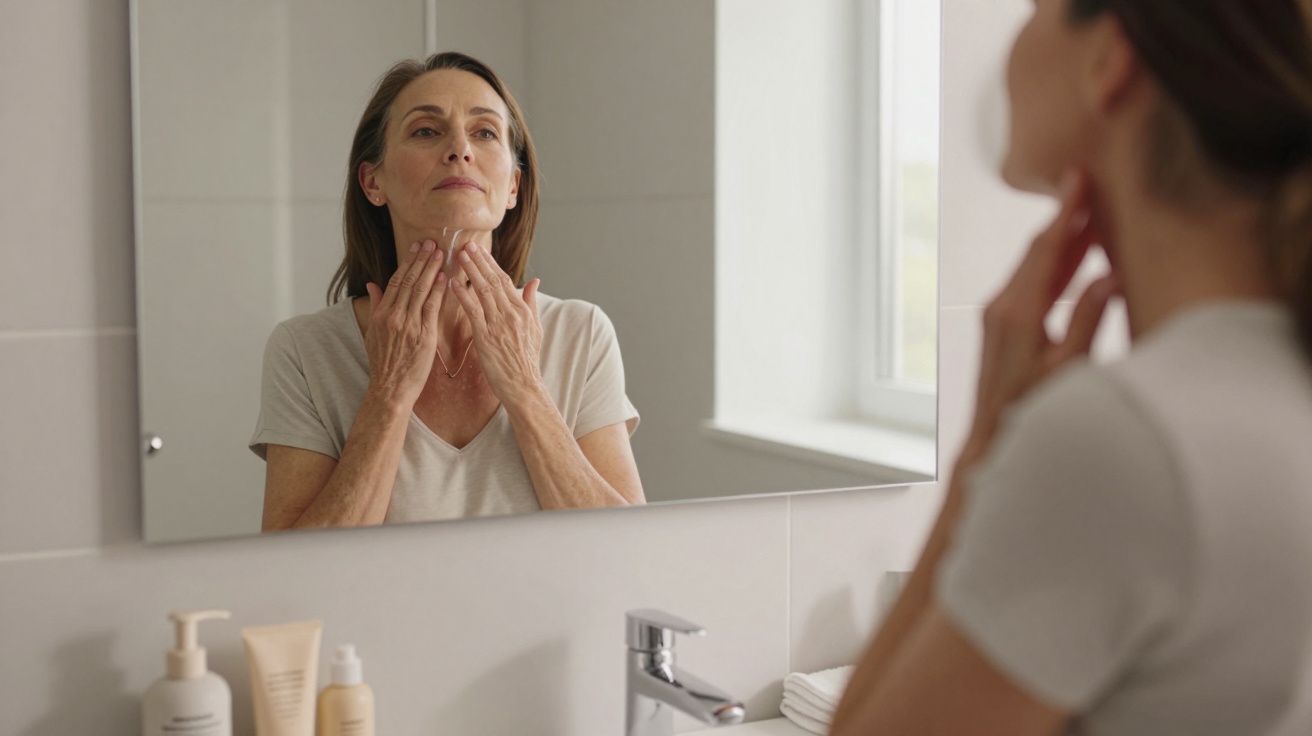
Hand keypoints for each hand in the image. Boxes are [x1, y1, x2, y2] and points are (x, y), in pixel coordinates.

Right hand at [362, 240, 447, 408]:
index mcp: (381, 314)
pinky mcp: (423, 335)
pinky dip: (438, 290)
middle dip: (421, 259)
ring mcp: (408, 324)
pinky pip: (432, 307)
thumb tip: (371, 285)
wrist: (390, 388)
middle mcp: (393, 316)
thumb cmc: (384, 363)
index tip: (416, 248)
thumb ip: (375, 306)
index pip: (395, 281)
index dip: (407, 262)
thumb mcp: (373, 333)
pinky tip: (445, 277)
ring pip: (420, 290)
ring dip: (431, 269)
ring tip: (441, 252)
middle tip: (432, 242)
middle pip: (408, 280)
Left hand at [450, 243, 543, 404]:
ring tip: (458, 256)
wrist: (524, 386)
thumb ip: (531, 302)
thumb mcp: (536, 328)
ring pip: (483, 291)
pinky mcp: (486, 337)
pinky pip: (473, 311)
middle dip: (478, 260)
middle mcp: (511, 313)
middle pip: (493, 280)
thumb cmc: (527, 361)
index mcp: (522, 310)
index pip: (505, 280)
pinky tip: (452, 283)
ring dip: (469, 271)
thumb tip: (534, 281)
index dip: (491, 263)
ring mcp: (499, 324)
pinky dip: (463, 295)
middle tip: (465, 244)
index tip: (479, 249)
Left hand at [960, 170, 1119, 470]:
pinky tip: (1073, 258)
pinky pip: (1029, 283)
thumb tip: (1108, 277)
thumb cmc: (1032, 410)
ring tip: (1090, 215)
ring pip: (1033, 265)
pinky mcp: (999, 325)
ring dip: (1062, 240)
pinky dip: (1053, 264)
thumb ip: (1088, 320)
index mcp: (1019, 311)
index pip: (1046, 249)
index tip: (1077, 179)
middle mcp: (1002, 306)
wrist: (992, 438)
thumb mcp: (1069, 368)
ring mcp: (996, 315)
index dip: (1065, 212)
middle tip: (1090, 185)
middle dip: (1065, 218)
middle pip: (1038, 250)